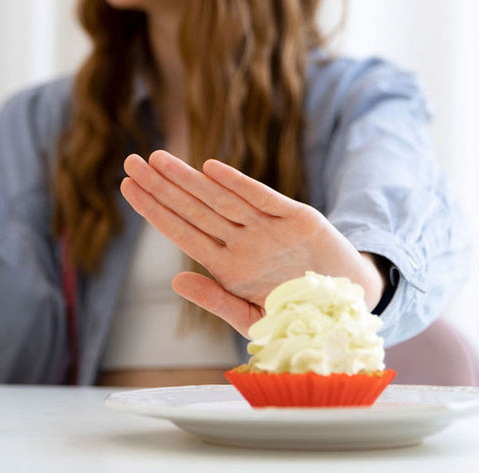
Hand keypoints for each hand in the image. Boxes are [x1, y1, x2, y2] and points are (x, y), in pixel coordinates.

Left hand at [120, 150, 383, 336]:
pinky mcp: (299, 219)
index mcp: (227, 266)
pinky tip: (211, 170)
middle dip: (160, 185)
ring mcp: (268, 229)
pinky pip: (263, 199)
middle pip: (194, 208)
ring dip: (189, 178)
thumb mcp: (253, 320)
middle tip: (130, 161)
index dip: (153, 209)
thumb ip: (216, 300)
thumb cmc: (298, 315)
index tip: (127, 187)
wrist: (351, 311)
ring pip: (220, 199)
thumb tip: (176, 280)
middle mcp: (243, 242)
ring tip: (157, 159)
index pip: (181, 231)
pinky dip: (238, 184)